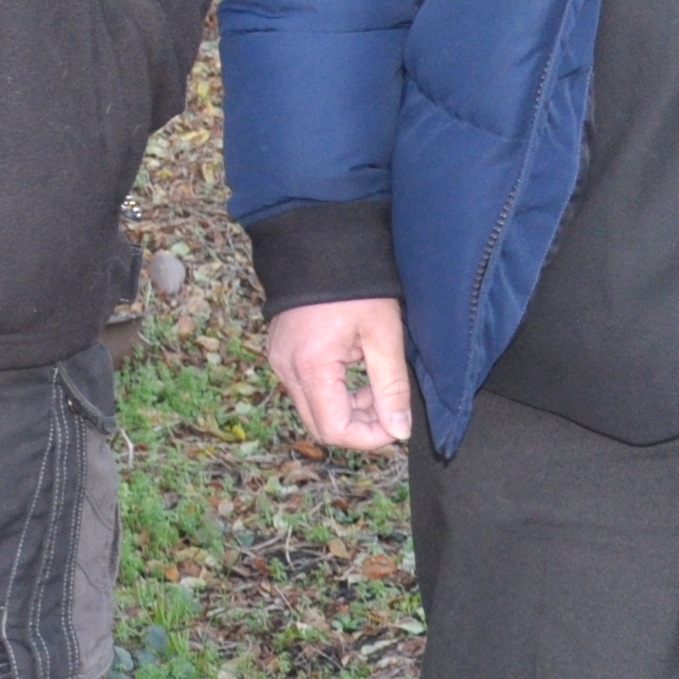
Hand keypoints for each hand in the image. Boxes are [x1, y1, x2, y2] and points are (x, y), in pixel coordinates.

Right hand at [266, 297, 414, 453]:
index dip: (370, 438)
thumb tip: (399, 430)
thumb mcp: (383, 334)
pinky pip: (304, 388)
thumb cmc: (356, 284)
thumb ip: (391, 386)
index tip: (396, 423)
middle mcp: (286, 368)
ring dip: (346, 409)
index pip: (335, 430)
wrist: (323, 241)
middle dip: (359, 425)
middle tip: (387, 404)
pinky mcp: (280, 351)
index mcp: (311, 365)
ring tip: (374, 383)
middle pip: (320, 425)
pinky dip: (331, 391)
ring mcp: (279, 359)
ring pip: (312, 409)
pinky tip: (353, 369)